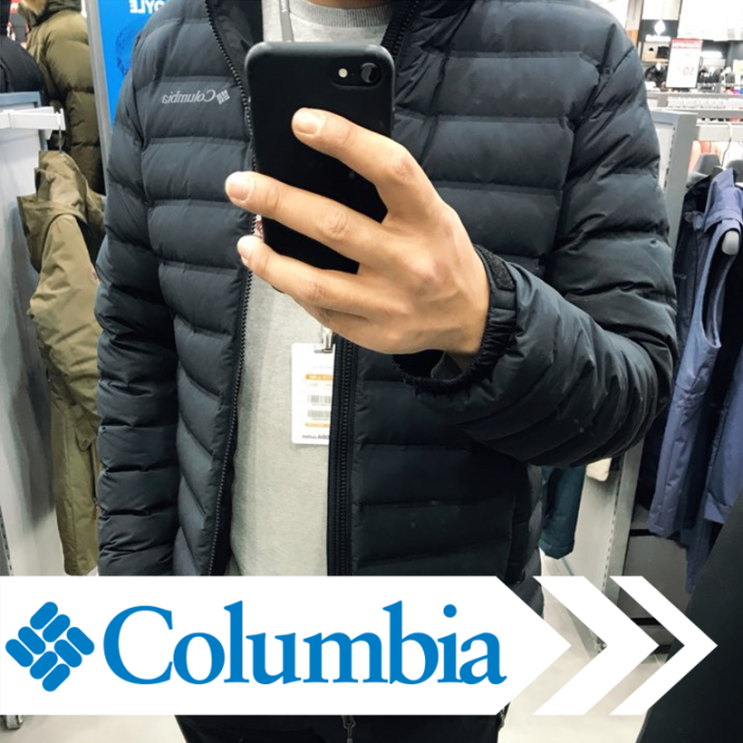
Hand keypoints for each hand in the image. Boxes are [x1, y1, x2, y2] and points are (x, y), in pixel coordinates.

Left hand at [225, 108, 489, 360]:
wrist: (470, 318)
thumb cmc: (443, 254)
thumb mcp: (433, 214)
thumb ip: (389, 195)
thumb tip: (318, 169)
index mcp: (429, 221)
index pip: (389, 170)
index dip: (345, 139)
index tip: (302, 122)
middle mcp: (410, 263)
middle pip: (335, 226)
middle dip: (279, 201)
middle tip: (241, 185)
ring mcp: (390, 304)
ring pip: (316, 282)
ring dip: (271, 261)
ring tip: (246, 242)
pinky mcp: (374, 334)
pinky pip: (321, 311)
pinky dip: (292, 287)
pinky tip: (275, 271)